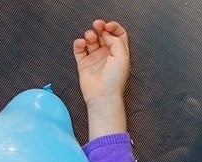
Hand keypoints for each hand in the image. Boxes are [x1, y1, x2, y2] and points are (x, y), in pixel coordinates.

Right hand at [73, 19, 129, 137]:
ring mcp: (95, 58)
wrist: (103, 96)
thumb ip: (116, 41)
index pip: (118, 34)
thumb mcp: (122, 57)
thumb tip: (107, 33)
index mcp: (120, 53)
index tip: (108, 25)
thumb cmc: (115, 81)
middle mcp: (108, 54)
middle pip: (104, 34)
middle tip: (97, 25)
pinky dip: (79, 43)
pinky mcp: (84, 63)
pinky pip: (79, 49)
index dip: (114, 27)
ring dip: (90, 35)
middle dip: (100, 27)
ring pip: (91, 39)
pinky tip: (81, 43)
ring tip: (90, 37)